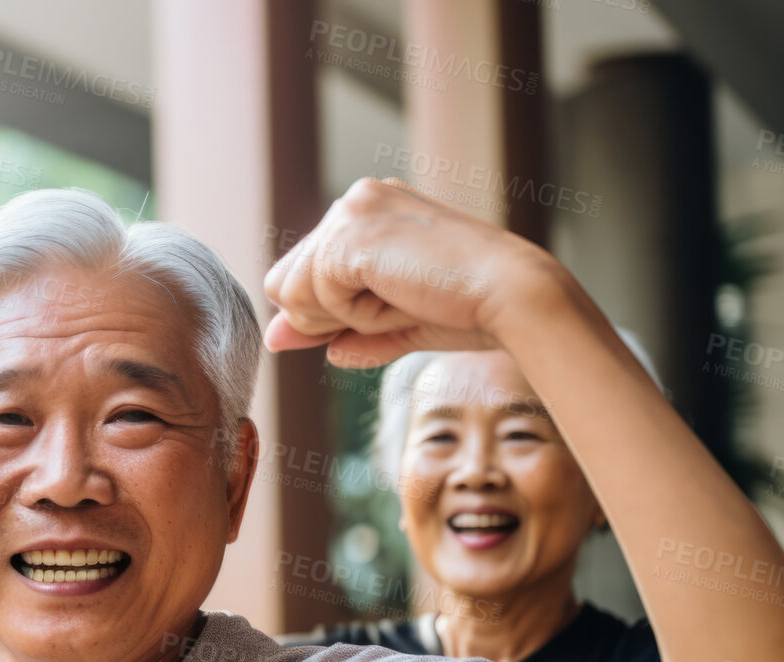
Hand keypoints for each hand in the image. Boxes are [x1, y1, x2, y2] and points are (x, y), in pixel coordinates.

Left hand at [262, 178, 565, 367]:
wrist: (511, 296)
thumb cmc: (466, 308)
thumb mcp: (384, 321)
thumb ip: (328, 327)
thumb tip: (273, 339)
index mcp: (369, 211)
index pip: (301, 273)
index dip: (324, 312)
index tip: (384, 309)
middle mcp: (355, 200)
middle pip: (284, 284)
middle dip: (330, 316)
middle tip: (400, 302)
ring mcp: (349, 211)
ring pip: (291, 295)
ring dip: (344, 317)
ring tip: (403, 297)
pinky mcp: (348, 234)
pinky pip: (312, 300)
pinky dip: (354, 316)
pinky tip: (401, 296)